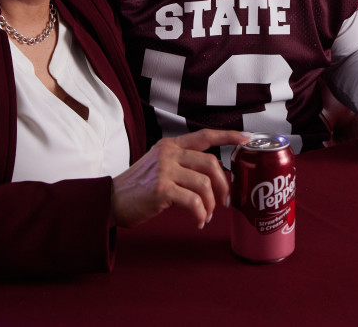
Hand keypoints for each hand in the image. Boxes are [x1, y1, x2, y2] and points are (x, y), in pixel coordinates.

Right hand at [111, 129, 249, 228]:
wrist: (111, 201)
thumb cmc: (138, 188)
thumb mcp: (159, 167)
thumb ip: (183, 166)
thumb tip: (214, 182)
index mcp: (170, 145)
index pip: (204, 135)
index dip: (228, 135)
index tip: (246, 137)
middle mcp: (169, 153)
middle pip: (211, 163)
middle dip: (224, 185)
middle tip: (225, 202)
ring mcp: (165, 170)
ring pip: (205, 184)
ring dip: (211, 205)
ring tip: (207, 215)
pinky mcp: (161, 189)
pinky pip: (194, 202)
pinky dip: (201, 214)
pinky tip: (198, 221)